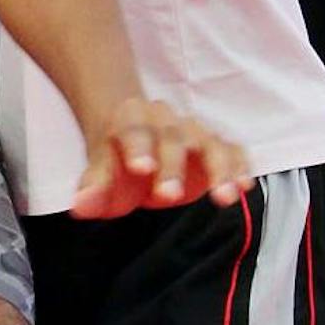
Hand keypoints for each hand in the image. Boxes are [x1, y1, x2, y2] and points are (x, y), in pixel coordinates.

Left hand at [70, 98, 249, 220]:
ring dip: (218, 169)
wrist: (135, 136)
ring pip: (209, 143)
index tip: (140, 168)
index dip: (138, 147)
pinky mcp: (215, 147)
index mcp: (130, 119)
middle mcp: (164, 120)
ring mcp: (193, 131)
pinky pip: (232, 151)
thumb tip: (81, 205)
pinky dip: (239, 167)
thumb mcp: (100, 170)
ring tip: (223, 197)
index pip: (133, 131)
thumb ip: (94, 186)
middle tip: (169, 196)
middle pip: (171, 138)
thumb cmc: (117, 158)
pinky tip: (243, 186)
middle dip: (173, 167)